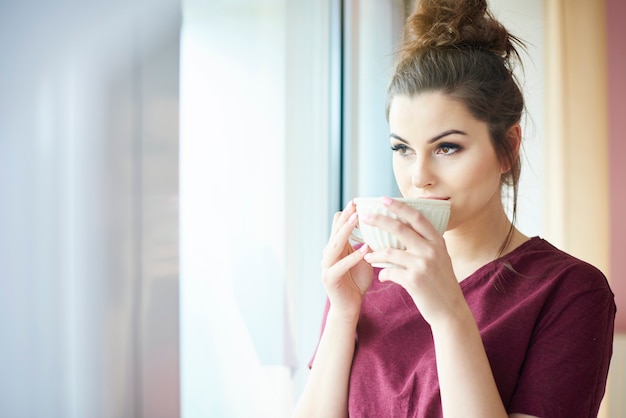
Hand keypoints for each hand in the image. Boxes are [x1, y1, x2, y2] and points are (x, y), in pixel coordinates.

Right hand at [321, 201, 372, 318]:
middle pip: (335, 231)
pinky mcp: (329, 278)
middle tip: (355, 204)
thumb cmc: (357, 283)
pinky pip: (341, 265)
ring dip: (346, 231)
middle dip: (346, 217)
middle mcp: (328, 254)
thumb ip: (366, 245)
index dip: (347, 213)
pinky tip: (364, 250)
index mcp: (336, 248)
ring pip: (335, 244)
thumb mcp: (363, 260)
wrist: (349, 308)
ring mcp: (326, 265)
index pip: (339, 226)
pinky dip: (353, 256)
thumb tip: (381, 229)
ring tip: (356, 219)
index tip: (358, 201)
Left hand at [362, 197, 464, 324]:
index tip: (383, 199)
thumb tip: (403, 230)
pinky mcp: (414, 280)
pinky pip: (390, 272)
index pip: (417, 217)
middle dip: (379, 220)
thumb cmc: (440, 283)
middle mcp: (431, 250)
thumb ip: (425, 244)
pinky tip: (382, 276)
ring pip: (390, 252)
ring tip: (367, 254)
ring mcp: (423, 265)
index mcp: (437, 242)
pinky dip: (383, 273)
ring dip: (375, 253)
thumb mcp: (439, 258)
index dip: (399, 206)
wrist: (450, 311)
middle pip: (400, 228)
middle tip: (365, 216)